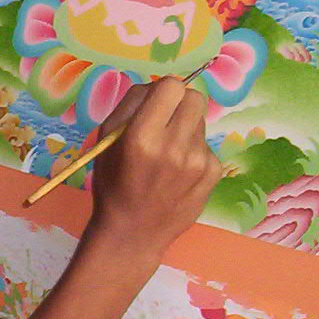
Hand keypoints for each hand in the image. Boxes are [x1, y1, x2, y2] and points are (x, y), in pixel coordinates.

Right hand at [86, 78, 221, 257]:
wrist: (133, 232)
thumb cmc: (113, 183)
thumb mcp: (106, 140)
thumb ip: (130, 105)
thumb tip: (156, 87)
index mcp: (142, 136)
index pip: (172, 86)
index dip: (163, 91)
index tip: (157, 103)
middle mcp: (173, 147)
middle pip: (195, 97)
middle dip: (180, 103)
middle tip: (166, 121)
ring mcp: (197, 162)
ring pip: (201, 121)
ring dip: (186, 128)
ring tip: (169, 152)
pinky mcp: (212, 174)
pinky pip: (207, 145)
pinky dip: (194, 152)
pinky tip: (179, 171)